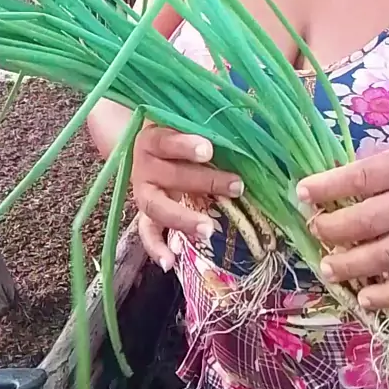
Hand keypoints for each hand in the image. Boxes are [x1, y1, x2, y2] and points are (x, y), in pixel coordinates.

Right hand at [133, 126, 242, 272]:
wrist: (142, 145)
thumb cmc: (175, 133)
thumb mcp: (184, 125)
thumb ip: (206, 129)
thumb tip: (246, 134)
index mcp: (154, 139)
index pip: (166, 141)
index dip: (185, 146)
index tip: (209, 150)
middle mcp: (144, 165)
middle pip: (171, 176)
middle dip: (205, 182)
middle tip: (236, 186)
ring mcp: (142, 191)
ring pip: (157, 207)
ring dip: (183, 219)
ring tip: (207, 230)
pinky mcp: (143, 212)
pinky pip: (146, 232)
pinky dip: (156, 248)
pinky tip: (170, 263)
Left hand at [297, 144, 388, 310]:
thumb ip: (370, 163)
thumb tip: (328, 177)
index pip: (359, 178)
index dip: (327, 187)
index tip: (303, 193)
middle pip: (368, 221)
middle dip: (334, 229)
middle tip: (315, 229)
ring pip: (385, 255)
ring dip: (351, 265)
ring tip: (327, 268)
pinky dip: (388, 295)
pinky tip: (364, 299)